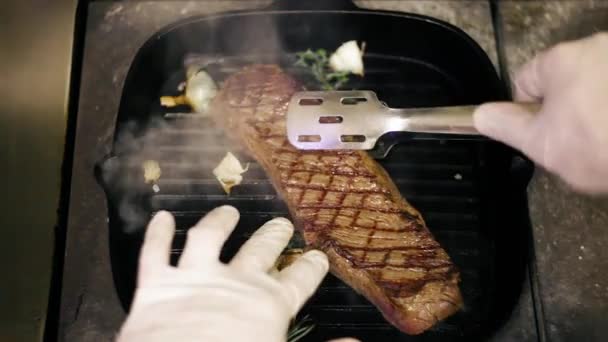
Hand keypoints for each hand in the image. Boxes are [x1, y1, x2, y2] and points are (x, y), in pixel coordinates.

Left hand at [117, 206, 328, 341]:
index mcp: (270, 304)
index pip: (299, 280)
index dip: (310, 268)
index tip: (318, 256)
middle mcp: (237, 282)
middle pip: (260, 251)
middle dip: (273, 236)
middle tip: (282, 225)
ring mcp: (196, 277)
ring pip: (209, 238)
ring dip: (219, 222)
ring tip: (227, 211)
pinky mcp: (158, 284)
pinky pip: (156, 252)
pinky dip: (158, 233)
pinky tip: (161, 217)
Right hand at [474, 32, 607, 193]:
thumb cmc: (599, 146)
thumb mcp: (543, 145)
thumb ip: (508, 126)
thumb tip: (480, 114)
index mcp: (561, 61)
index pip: (525, 81)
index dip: (527, 112)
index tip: (543, 135)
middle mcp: (597, 48)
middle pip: (565, 82)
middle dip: (566, 109)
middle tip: (576, 143)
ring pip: (597, 87)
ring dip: (597, 108)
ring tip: (607, 140)